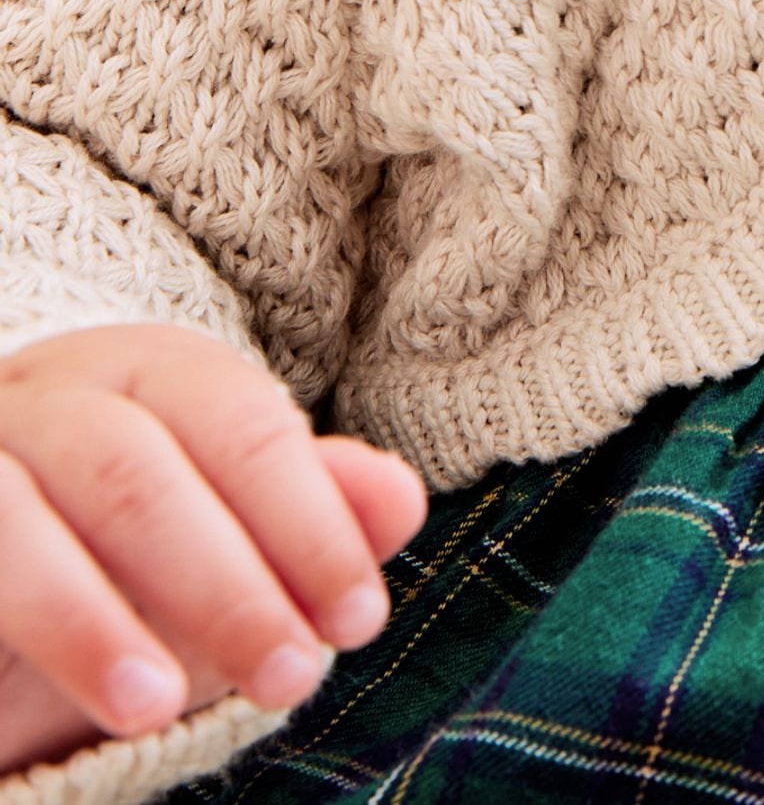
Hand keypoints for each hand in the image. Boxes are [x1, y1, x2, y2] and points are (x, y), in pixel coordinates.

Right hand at [0, 324, 427, 775]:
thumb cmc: (124, 552)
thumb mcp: (228, 536)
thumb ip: (309, 512)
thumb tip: (402, 502)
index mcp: (149, 376)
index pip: (240, 425)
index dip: (307, 520)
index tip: (360, 617)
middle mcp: (56, 399)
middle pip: (138, 471)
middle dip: (226, 583)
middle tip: (290, 676)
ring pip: (21, 516)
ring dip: (93, 620)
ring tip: (158, 711)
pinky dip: (30, 620)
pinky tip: (82, 696)